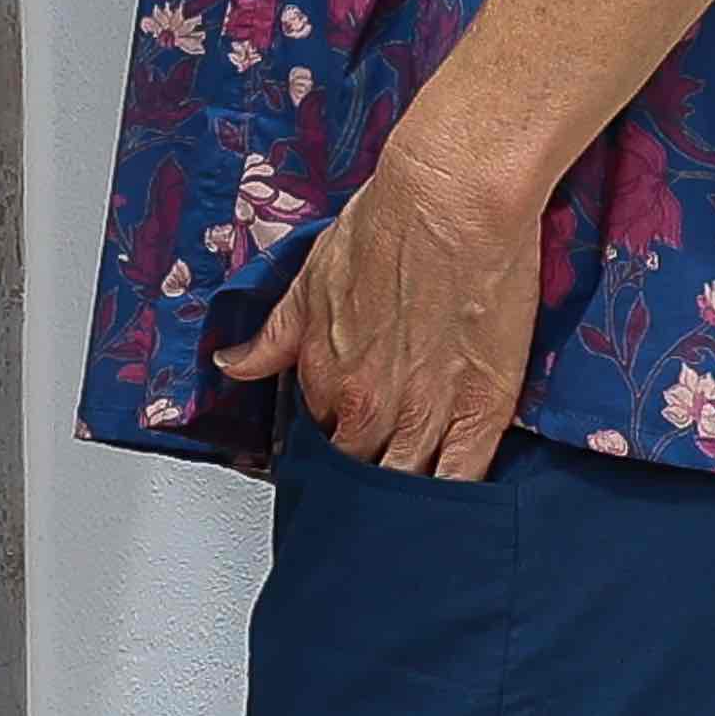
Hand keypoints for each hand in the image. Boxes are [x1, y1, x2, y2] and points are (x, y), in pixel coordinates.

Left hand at [211, 126, 546, 480]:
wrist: (451, 198)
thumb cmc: (387, 222)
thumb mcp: (311, 277)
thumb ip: (274, 336)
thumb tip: (234, 365)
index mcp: (322, 377)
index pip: (315, 442)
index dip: (330, 444)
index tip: (344, 444)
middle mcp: (366, 405)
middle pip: (358, 477)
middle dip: (363, 489)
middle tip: (375, 492)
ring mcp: (424, 414)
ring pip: (404, 491)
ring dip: (402, 507)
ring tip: (409, 518)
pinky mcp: (480, 411)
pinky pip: (461, 482)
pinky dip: (454, 504)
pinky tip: (454, 513)